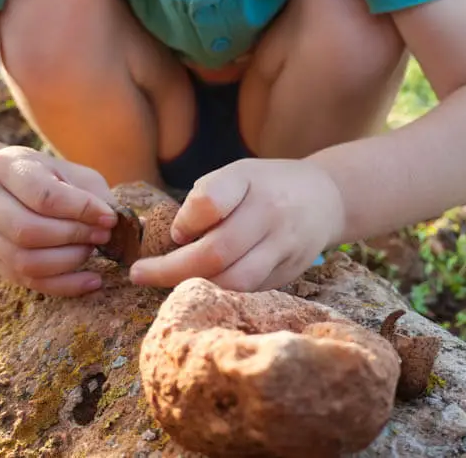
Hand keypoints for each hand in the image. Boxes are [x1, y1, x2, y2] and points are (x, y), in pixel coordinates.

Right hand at [0, 146, 118, 295]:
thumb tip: (134, 225)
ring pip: (25, 262)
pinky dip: (65, 285)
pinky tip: (93, 280)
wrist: (8, 183)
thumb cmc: (50, 176)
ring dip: (69, 261)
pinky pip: (28, 282)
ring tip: (92, 249)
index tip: (110, 218)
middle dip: (74, 237)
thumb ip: (97, 196)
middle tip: (103, 235)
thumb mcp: (73, 174)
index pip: (44, 196)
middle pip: (28, 231)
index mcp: (5, 168)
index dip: (82, 210)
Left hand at [129, 158, 344, 290]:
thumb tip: (177, 239)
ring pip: (234, 281)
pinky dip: (220, 292)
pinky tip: (201, 286)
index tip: (173, 232)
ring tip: (166, 283)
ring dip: (194, 286)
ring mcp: (284, 247)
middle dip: (170, 269)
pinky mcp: (289, 273)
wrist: (326, 199)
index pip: (209, 201)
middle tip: (139, 274)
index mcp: (251, 181)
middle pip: (216, 252)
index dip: (184, 221)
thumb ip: (207, 198)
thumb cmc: (268, 185)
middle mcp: (271, 214)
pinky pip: (248, 291)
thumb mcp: (238, 173)